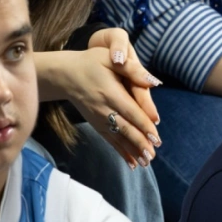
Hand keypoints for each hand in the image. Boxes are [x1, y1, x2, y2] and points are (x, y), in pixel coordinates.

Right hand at [40, 30, 162, 167]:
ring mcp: (98, 118)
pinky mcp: (95, 123)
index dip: (144, 125)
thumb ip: (132, 70)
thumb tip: (154, 81)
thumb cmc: (91, 63)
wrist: (65, 74)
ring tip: (145, 163)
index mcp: (110, 92)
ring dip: (132, 151)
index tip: (155, 138)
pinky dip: (121, 151)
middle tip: (152, 155)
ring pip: (118, 137)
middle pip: (125, 128)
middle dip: (139, 143)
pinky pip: (110, 139)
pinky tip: (132, 162)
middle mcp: (104, 109)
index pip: (131, 112)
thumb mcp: (110, 58)